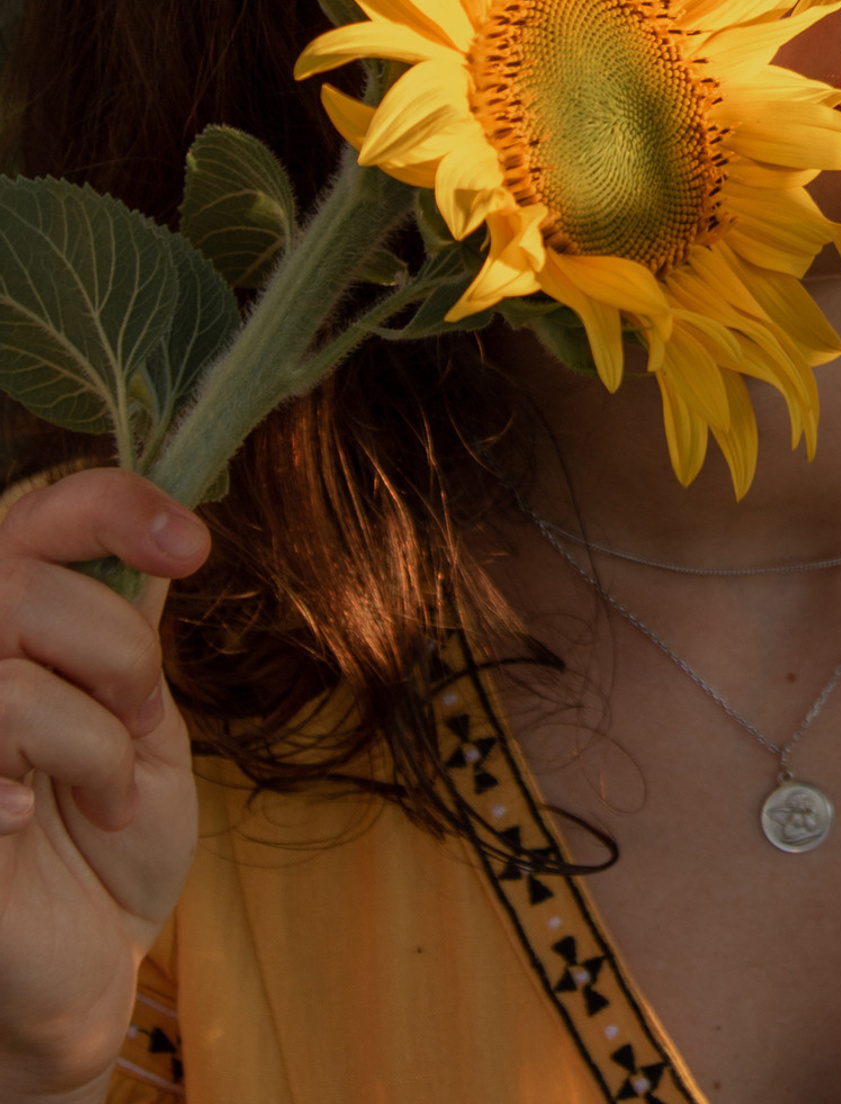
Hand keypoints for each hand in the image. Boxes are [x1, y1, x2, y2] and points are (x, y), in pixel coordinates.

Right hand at [0, 468, 208, 1102]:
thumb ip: (123, 618)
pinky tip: (28, 822)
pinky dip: (55, 776)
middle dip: (116, 648)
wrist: (89, 964)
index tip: (193, 548)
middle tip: (141, 713)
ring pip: (12, 680)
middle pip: (18, 580)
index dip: (111, 506)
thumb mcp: (135, 710)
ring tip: (107, 792)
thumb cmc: (108, 838)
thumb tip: (162, 521)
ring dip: (96, 738)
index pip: (36, 513)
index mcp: (5, 629)